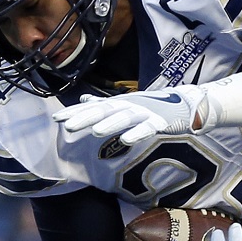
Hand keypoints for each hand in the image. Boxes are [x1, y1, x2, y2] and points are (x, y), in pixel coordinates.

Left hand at [54, 86, 206, 145]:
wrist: (185, 105)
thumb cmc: (151, 107)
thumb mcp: (125, 104)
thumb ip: (104, 104)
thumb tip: (82, 100)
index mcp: (118, 103)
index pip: (92, 108)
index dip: (75, 113)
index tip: (56, 119)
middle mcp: (128, 105)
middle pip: (104, 112)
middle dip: (85, 118)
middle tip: (67, 126)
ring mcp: (144, 112)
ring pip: (124, 118)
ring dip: (109, 124)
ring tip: (94, 132)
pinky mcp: (160, 122)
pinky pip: (147, 128)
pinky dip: (137, 133)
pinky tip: (126, 141)